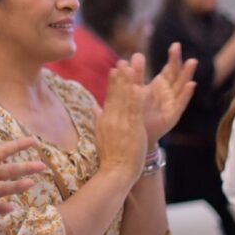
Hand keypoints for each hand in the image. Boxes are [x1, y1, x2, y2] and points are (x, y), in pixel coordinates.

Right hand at [95, 63, 147, 181]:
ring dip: (128, 82)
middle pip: (116, 94)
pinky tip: (140, 86)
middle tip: (122, 62)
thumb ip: (98, 119)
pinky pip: (135, 110)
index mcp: (105, 120)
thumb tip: (94, 107)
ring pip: (125, 99)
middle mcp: (112, 119)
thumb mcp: (100, 136)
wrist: (115, 172)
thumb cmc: (110, 157)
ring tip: (131, 68)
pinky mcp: (132, 129)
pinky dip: (137, 98)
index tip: (114, 70)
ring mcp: (122, 123)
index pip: (109, 98)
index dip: (112, 83)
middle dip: (120, 78)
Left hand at [136, 45, 196, 142]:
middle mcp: (169, 93)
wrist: (136, 135)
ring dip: (187, 74)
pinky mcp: (173, 115)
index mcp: (161, 86)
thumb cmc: (137, 112)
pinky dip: (186, 94)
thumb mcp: (134, 92)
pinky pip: (181, 103)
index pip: (169, 69)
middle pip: (177, 74)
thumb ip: (133, 77)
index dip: (173, 58)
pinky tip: (192, 84)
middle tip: (180, 48)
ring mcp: (172, 103)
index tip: (175, 45)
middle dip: (179, 61)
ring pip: (182, 86)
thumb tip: (125, 59)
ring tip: (192, 61)